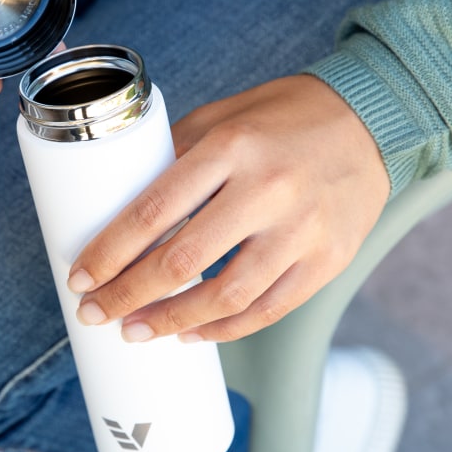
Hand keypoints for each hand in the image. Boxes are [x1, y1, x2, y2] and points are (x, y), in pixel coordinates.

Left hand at [67, 75, 389, 341]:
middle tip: (95, 314)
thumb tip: (122, 209)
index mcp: (230, 148)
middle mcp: (267, 190)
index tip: (81, 278)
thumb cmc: (282, 118)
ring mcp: (302, 230)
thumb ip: (174, 160)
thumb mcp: (220, 119)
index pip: (153, 211)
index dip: (109, 252)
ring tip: (136, 331)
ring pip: (225, 296)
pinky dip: (224, 328)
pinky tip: (192, 333)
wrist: (371, 122)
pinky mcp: (327, 261)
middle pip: (182, 260)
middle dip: (127, 295)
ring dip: (171, 322)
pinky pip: (268, 310)